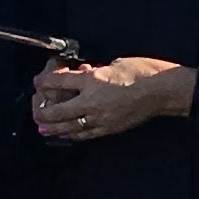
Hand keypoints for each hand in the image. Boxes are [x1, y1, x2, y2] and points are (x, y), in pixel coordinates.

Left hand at [31, 57, 193, 142]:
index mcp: (93, 80)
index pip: (61, 82)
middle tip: (36, 112)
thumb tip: (83, 75)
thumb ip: (96, 71)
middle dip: (44, 112)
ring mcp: (101, 118)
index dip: (45, 82)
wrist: (162, 91)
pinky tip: (66, 134)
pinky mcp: (109, 128)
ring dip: (54, 128)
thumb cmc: (142, 72)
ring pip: (70, 126)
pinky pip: (86, 134)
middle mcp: (93, 102)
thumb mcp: (114, 63)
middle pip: (59, 110)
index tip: (38, 82)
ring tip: (43, 129)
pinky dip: (73, 134)